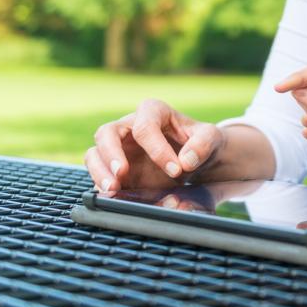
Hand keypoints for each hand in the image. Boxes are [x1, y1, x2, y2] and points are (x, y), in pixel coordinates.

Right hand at [84, 99, 224, 194]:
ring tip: (112, 189)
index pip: (146, 126)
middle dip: (111, 153)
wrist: (196, 160)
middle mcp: (130, 126)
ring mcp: (119, 148)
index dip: (157, 149)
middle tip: (122, 174)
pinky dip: (101, 183)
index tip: (176, 170)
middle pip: (107, 132)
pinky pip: (98, 173)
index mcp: (154, 111)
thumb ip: (203, 144)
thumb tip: (186, 160)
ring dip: (99, 170)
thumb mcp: (211, 138)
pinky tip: (111, 195)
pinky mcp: (115, 168)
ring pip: (95, 152)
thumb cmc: (200, 142)